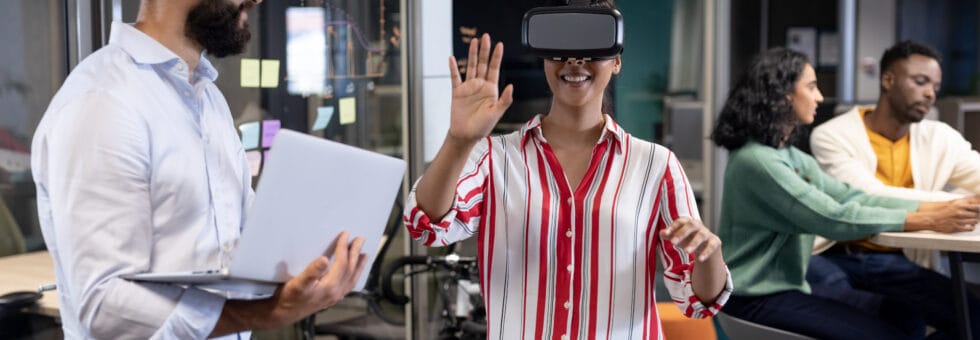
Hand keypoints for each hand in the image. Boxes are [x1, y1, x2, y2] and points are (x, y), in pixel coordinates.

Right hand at [219, 231, 367, 332]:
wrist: (283, 314)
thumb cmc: (289, 297)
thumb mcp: (298, 282)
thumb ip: (312, 271)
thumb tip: (324, 259)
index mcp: (330, 286)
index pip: (342, 263)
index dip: (344, 247)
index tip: (346, 234)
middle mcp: (336, 292)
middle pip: (350, 269)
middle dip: (355, 253)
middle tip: (361, 238)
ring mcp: (335, 297)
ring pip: (352, 278)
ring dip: (359, 265)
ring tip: (365, 254)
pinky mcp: (331, 299)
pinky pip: (348, 286)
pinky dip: (354, 277)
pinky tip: (354, 273)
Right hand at [446, 33, 513, 144]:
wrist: (466, 135)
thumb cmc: (482, 127)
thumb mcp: (496, 113)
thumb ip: (504, 100)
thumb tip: (511, 87)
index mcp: (491, 89)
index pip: (495, 69)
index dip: (497, 57)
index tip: (499, 45)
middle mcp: (480, 85)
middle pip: (483, 64)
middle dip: (484, 50)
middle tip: (485, 37)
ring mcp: (469, 87)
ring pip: (470, 67)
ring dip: (472, 54)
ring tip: (473, 41)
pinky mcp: (457, 92)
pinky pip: (455, 77)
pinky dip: (453, 68)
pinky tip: (451, 58)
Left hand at [660, 217, 721, 261]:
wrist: (706, 245)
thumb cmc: (688, 238)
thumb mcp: (678, 237)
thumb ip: (669, 235)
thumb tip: (661, 232)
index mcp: (688, 222)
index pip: (680, 221)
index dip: (673, 227)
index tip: (666, 234)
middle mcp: (698, 225)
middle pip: (691, 225)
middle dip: (682, 233)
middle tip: (673, 243)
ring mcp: (707, 233)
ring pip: (701, 236)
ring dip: (693, 243)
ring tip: (686, 252)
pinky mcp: (715, 242)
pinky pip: (711, 246)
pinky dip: (706, 252)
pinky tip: (700, 259)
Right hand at [907, 198, 979, 232]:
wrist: (932, 219)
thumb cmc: (942, 211)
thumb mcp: (953, 203)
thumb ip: (964, 202)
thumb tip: (974, 200)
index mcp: (959, 206)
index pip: (976, 207)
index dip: (978, 209)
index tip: (978, 209)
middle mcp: (960, 213)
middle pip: (976, 215)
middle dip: (977, 215)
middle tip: (974, 215)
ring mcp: (958, 221)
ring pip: (974, 222)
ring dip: (974, 221)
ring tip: (971, 220)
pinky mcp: (957, 228)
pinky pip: (970, 228)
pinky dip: (971, 227)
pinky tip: (969, 225)